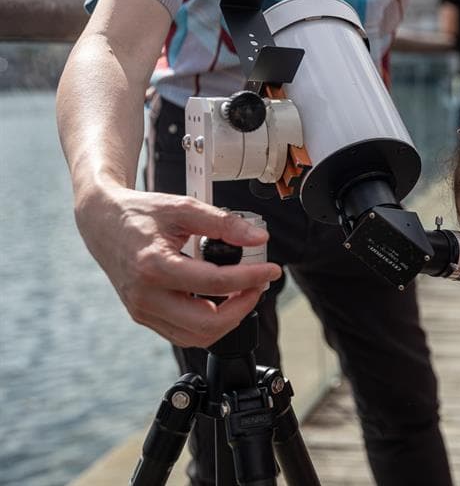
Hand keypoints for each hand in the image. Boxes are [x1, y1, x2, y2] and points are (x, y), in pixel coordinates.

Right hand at [75, 184, 281, 347]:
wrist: (102, 222)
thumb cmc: (141, 213)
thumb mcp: (183, 208)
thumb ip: (223, 223)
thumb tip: (259, 238)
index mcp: (154, 266)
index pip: (214, 283)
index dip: (250, 278)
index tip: (272, 270)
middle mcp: (145, 296)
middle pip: (206, 323)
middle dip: (242, 307)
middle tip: (258, 285)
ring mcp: (142, 311)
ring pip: (196, 336)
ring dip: (228, 320)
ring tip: (244, 293)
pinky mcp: (143, 316)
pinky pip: (182, 334)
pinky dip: (209, 324)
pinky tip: (222, 301)